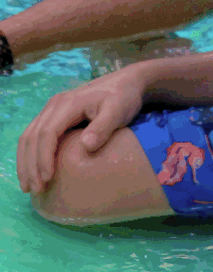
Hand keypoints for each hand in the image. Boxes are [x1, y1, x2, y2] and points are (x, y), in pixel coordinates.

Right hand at [16, 65, 146, 194]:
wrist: (128, 83)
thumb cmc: (124, 97)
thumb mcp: (119, 110)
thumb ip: (103, 127)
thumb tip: (85, 145)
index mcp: (68, 104)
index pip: (47, 133)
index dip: (44, 157)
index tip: (47, 178)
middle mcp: (55, 105)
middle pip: (32, 136)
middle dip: (29, 164)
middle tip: (34, 189)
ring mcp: (53, 109)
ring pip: (29, 136)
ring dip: (25, 161)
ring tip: (28, 186)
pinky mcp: (56, 114)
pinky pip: (35, 134)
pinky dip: (30, 154)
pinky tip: (33, 170)